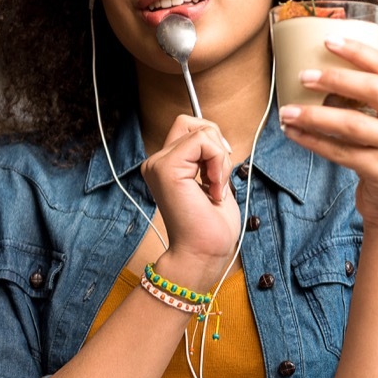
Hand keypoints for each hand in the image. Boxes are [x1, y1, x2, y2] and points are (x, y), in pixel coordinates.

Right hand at [140, 115, 240, 278]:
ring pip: (202, 131)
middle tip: (218, 179)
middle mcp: (156, 162)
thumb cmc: (210, 228)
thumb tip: (218, 137)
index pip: (190, 128)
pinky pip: (204, 142)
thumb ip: (209, 158)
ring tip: (216, 188)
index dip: (213, 143)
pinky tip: (214, 189)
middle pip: (193, 123)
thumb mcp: (213, 182)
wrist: (202, 255)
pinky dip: (219, 163)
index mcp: (166, 166)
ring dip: (220, 159)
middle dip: (217, 145)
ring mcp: (158, 164)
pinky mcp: (166, 168)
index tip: (219, 174)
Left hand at [278, 37, 377, 229]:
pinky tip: (294, 133)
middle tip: (303, 76)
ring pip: (352, 124)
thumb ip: (366, 99)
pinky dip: (313, 141)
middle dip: (335, 79)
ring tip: (288, 110)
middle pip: (373, 90)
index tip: (327, 40)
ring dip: (315, 115)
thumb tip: (318, 70)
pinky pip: (341, 152)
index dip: (356, 51)